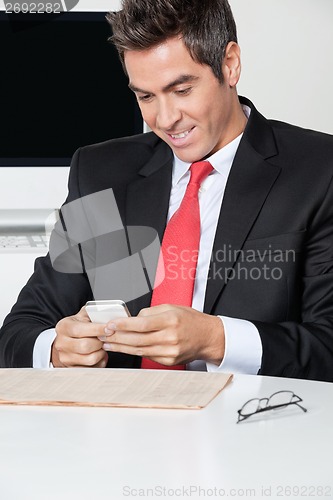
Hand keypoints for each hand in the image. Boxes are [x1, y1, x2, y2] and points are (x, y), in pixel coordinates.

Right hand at [52, 306, 108, 367]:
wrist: (66, 341)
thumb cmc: (78, 326)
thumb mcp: (82, 315)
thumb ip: (93, 312)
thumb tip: (107, 313)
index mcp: (63, 327)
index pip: (80, 330)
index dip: (97, 330)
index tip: (110, 329)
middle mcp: (61, 343)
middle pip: (85, 346)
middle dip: (100, 342)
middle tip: (106, 338)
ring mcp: (65, 357)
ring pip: (90, 359)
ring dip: (101, 353)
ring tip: (102, 346)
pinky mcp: (72, 368)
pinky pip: (91, 369)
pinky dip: (99, 362)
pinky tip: (99, 354)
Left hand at [99, 305, 224, 366]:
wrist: (207, 337)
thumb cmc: (190, 320)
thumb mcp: (172, 307)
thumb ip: (150, 312)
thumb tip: (132, 318)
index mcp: (170, 320)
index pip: (141, 324)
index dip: (123, 325)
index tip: (110, 324)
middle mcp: (170, 337)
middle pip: (137, 339)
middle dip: (117, 337)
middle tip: (103, 334)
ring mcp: (170, 351)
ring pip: (139, 350)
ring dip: (121, 347)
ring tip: (108, 343)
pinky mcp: (169, 361)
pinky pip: (147, 355)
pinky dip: (133, 352)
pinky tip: (123, 348)